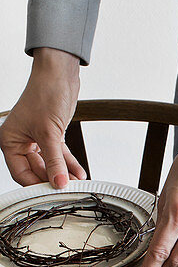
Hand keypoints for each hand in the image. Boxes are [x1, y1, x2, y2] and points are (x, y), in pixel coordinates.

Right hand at [0, 48, 84, 187]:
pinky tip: (79, 172)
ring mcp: (37, 138)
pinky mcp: (51, 134)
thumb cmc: (44, 94)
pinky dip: (69, 163)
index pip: (21, 173)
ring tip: (76, 182)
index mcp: (10, 140)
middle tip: (67, 188)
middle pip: (36, 170)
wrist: (59, 74)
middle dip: (53, 179)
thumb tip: (59, 183)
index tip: (51, 192)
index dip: (36, 184)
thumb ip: (55, 162)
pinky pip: (59, 154)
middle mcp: (21, 140)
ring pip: (49, 163)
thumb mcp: (49, 134)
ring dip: (63, 172)